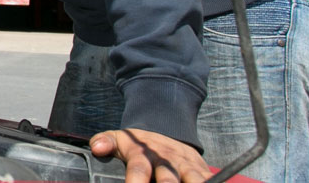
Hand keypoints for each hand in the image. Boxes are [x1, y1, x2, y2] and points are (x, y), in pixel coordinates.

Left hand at [89, 128, 211, 182]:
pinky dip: (211, 182)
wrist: (167, 130)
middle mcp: (166, 160)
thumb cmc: (138, 144)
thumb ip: (105, 141)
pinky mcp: (201, 170)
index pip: (139, 169)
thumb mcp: (120, 139)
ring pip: (194, 179)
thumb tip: (96, 147)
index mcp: (144, 154)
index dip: (136, 182)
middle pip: (168, 180)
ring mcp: (186, 165)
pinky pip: (209, 179)